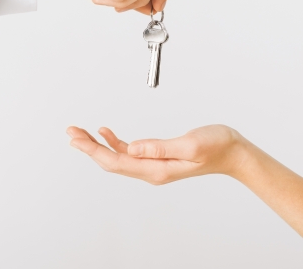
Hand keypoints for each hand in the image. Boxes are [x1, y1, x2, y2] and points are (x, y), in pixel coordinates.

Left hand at [66, 125, 244, 184]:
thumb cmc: (217, 146)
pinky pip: (129, 152)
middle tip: (71, 132)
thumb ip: (159, 147)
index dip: (93, 150)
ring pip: (117, 157)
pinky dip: (114, 143)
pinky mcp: (157, 157)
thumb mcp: (189, 144)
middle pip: (111, 161)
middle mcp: (151, 170)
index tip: (77, 138)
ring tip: (81, 133)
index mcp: (157, 169)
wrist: (232, 153)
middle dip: (89, 148)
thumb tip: (132, 147)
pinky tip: (106, 133)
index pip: (116, 162)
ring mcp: (153, 165)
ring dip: (98, 145)